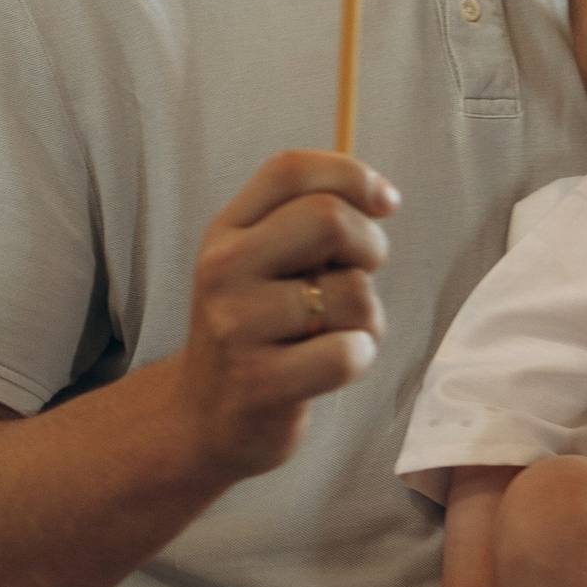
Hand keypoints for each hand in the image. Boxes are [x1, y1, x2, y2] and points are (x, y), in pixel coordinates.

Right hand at [178, 149, 395, 485]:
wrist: (201, 416)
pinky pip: (347, 353)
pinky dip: (359, 358)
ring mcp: (237, 326)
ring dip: (367, 318)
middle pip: (329, 218)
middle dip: (370, 246)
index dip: (353, 175)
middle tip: (356, 277)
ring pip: (353, 293)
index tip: (385, 203)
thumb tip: (381, 197)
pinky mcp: (259, 382)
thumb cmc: (256, 329)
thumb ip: (306, 220)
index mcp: (227, 230)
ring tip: (333, 334)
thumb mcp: (261, 262)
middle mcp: (224, 269)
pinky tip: (330, 366)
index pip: (292, 170)